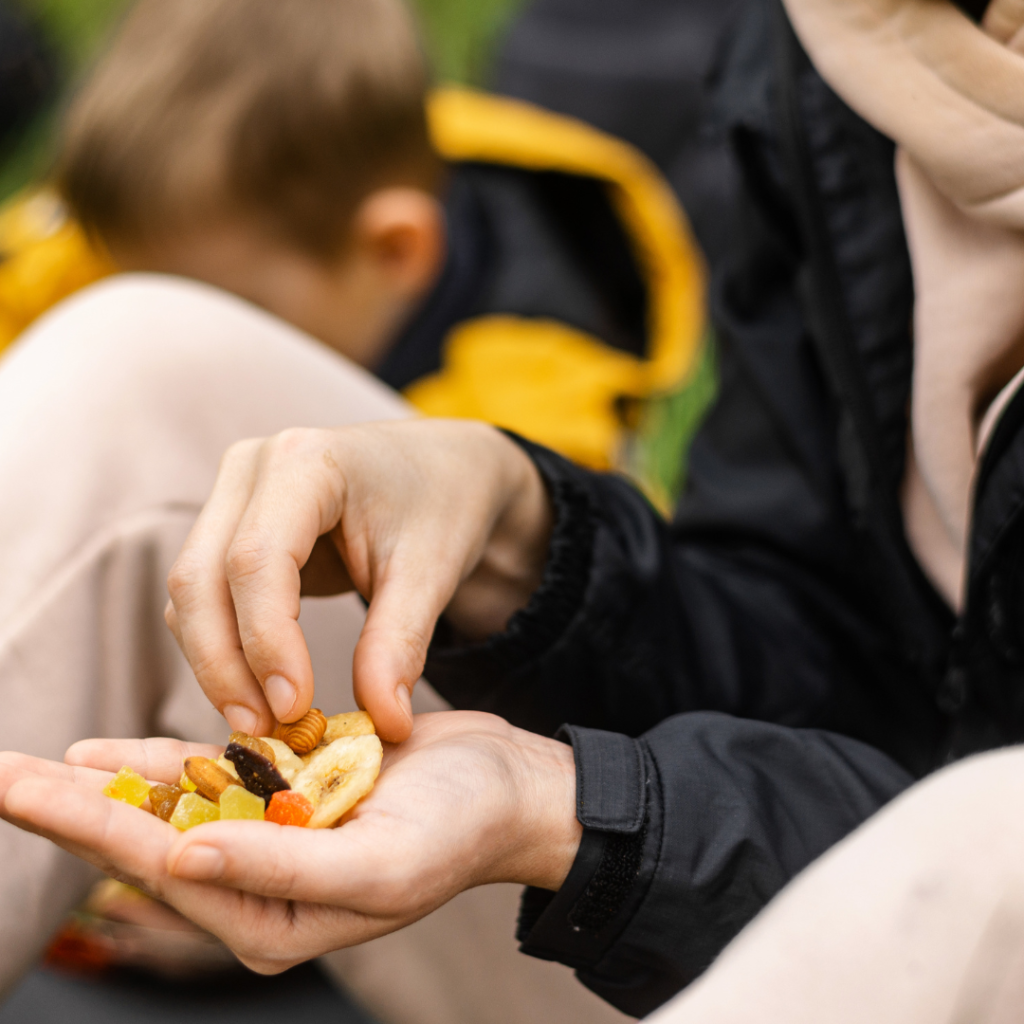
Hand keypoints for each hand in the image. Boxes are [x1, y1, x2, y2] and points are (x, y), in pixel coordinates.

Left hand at [0, 712, 580, 974]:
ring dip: (105, 787)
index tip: (14, 788)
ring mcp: (273, 835)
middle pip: (146, 840)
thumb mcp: (379, 862)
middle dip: (69, 811)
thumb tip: (180, 857)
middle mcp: (260, 883)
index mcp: (272, 917)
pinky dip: (163, 765)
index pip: (158, 866)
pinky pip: (215, 777)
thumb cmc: (458, 830)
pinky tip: (113, 757)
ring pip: (172, 808)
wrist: (505, 786)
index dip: (79, 827)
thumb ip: (279, 867)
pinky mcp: (289, 793)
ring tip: (33, 770)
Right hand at [164, 419, 552, 739]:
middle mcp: (253, 467)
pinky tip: (261, 691)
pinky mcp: (230, 526)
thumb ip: (399, 644)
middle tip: (265, 732)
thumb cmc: (442, 505)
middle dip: (225, 663)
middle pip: (201, 576)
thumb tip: (384, 726)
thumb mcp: (432, 570)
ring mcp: (233, 493)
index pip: (257, 558)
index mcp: (306, 460)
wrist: (444, 469)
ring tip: (266, 723)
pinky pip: (206, 595)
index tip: (293, 708)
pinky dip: (224, 647)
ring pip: (192, 592)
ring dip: (217, 663)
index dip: (265, 640)